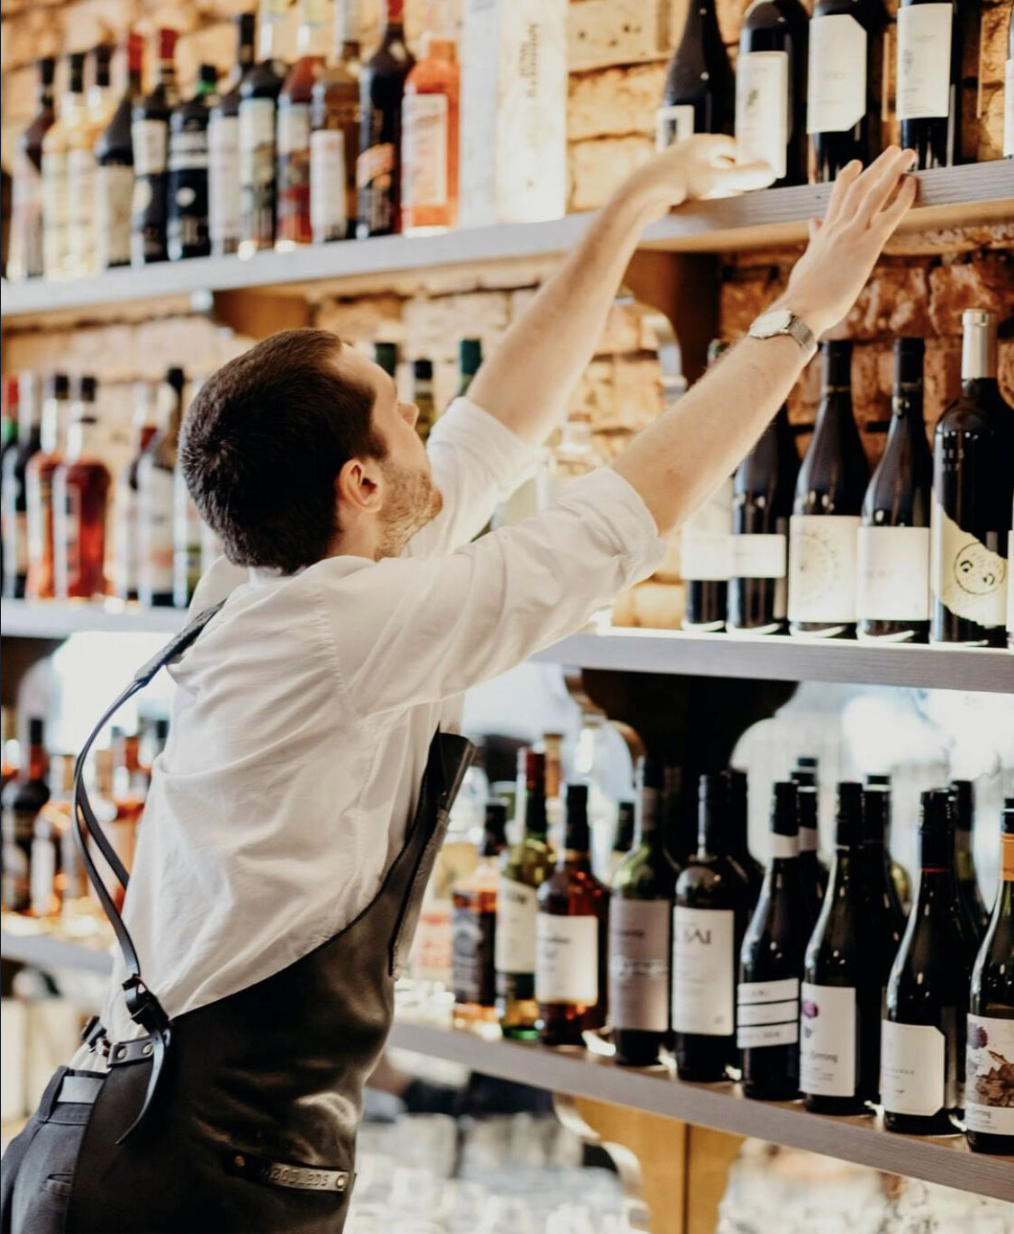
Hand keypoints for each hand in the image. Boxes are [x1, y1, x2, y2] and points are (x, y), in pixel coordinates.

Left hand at [618, 135, 775, 223]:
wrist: (639, 195)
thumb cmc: (677, 183)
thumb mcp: (716, 180)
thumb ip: (744, 177)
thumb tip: (771, 173)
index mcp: (702, 143)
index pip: (730, 146)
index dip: (745, 157)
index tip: (757, 168)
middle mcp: (688, 151)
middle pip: (717, 160)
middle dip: (733, 172)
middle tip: (748, 185)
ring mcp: (676, 167)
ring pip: (703, 174)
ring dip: (718, 185)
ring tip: (731, 197)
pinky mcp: (666, 183)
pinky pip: (690, 186)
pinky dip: (702, 193)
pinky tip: (706, 205)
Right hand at [781, 147, 918, 338]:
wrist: (801, 308)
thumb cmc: (803, 294)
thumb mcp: (807, 262)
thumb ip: (814, 241)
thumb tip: (813, 224)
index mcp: (824, 233)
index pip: (837, 197)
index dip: (847, 177)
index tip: (856, 163)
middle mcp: (838, 228)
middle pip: (859, 187)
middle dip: (877, 166)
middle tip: (893, 151)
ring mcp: (852, 235)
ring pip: (874, 193)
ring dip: (892, 170)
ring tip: (907, 154)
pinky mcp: (866, 247)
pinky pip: (889, 216)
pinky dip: (903, 198)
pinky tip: (913, 184)